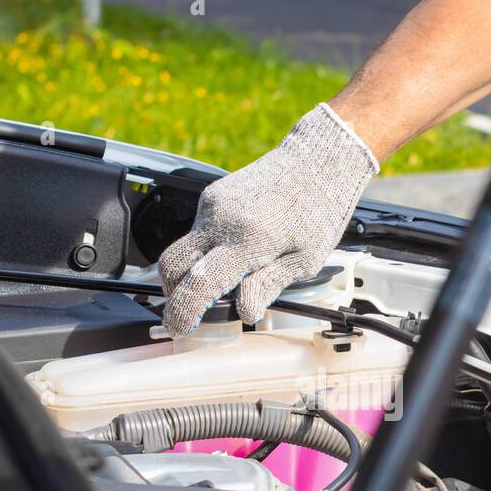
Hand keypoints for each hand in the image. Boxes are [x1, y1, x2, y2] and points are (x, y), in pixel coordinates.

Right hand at [157, 103, 377, 335]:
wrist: (318, 160)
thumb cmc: (319, 211)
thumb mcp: (305, 260)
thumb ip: (269, 285)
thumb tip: (245, 312)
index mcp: (247, 240)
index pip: (199, 283)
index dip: (184, 312)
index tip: (180, 329)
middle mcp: (221, 220)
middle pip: (171, 265)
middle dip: (173, 294)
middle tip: (188, 313)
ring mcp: (213, 205)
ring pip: (181, 248)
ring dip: (189, 272)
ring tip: (216, 286)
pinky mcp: (212, 196)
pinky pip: (196, 231)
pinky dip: (203, 251)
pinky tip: (229, 256)